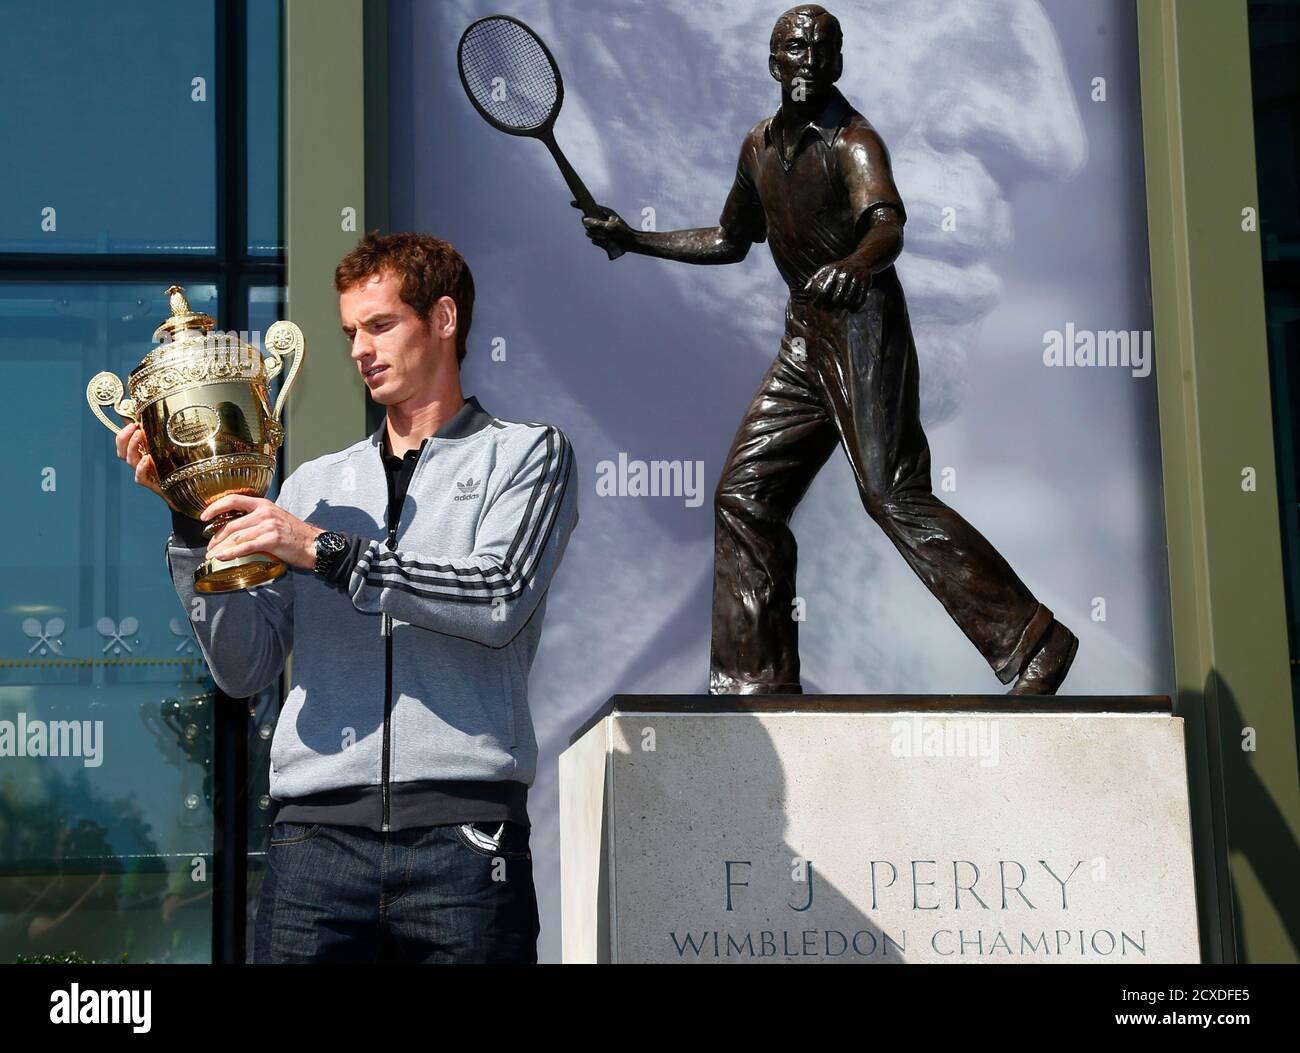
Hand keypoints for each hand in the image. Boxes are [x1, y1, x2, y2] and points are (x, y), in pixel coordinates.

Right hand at [114, 422, 172, 506]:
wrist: (185, 486)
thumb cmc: (177, 464)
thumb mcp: (170, 445)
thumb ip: (161, 433)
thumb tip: (159, 416)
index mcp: (140, 452)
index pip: (123, 443)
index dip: (124, 433)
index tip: (133, 423)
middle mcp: (139, 462)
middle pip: (122, 451)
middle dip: (125, 438)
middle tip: (136, 428)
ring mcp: (144, 472)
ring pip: (130, 461)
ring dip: (133, 446)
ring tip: (141, 435)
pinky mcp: (150, 483)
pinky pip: (139, 477)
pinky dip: (141, 467)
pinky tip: (147, 458)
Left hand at [201, 493, 321, 569]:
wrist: (315, 544)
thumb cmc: (296, 534)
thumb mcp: (276, 518)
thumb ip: (258, 519)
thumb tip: (237, 528)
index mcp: (264, 505)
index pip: (233, 500)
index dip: (215, 507)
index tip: (204, 516)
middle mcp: (265, 513)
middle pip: (231, 524)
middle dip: (216, 537)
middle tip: (209, 547)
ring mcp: (268, 526)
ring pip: (235, 536)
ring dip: (220, 548)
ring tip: (211, 556)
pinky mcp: (272, 540)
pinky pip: (245, 547)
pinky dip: (230, 553)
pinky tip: (222, 557)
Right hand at [572, 200, 633, 253]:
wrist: (631, 243)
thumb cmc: (623, 232)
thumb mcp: (609, 226)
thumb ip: (596, 223)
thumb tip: (584, 219)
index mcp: (605, 213)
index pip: (590, 207)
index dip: (581, 205)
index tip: (572, 203)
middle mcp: (602, 220)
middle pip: (588, 222)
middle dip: (592, 228)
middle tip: (600, 233)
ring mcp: (601, 229)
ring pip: (590, 232)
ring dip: (596, 237)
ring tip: (606, 239)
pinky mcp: (602, 238)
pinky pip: (594, 240)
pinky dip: (599, 243)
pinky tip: (606, 243)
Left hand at [803, 258, 872, 310]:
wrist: (859, 261)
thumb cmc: (838, 268)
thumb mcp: (825, 270)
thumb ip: (814, 279)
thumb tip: (806, 291)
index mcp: (834, 271)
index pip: (824, 290)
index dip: (818, 301)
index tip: (816, 306)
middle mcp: (845, 273)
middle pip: (836, 298)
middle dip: (831, 306)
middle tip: (828, 310)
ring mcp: (856, 277)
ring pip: (848, 299)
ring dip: (843, 307)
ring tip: (840, 309)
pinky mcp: (866, 281)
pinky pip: (861, 298)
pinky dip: (856, 307)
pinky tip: (852, 310)